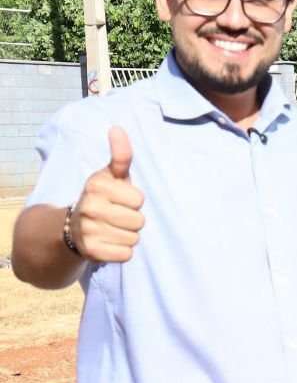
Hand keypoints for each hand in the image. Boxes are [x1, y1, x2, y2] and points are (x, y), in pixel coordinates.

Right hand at [70, 126, 144, 262]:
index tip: (118, 199)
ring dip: (128, 236)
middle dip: (133, 220)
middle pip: (139, 221)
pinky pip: (126, 254)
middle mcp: (89, 207)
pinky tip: (108, 243)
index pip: (139, 200)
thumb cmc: (102, 198)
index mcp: (96, 186)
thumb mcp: (111, 175)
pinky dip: (121, 251)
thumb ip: (120, 155)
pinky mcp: (91, 252)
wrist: (72, 228)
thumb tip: (117, 128)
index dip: (133, 201)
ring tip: (111, 229)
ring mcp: (88, 231)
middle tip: (115, 216)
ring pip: (134, 238)